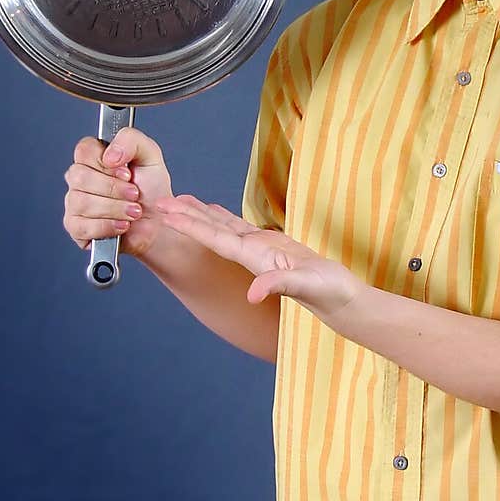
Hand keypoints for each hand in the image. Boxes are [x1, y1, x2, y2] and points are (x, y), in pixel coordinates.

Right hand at [63, 127, 173, 258]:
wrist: (159, 223)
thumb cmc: (151, 190)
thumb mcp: (150, 156)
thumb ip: (130, 140)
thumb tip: (109, 155)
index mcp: (94, 158)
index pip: (84, 150)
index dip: (107, 164)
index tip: (127, 173)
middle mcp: (80, 179)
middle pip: (79, 176)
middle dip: (114, 188)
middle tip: (135, 194)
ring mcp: (74, 203)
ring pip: (81, 202)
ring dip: (115, 208)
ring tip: (133, 211)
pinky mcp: (75, 228)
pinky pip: (82, 226)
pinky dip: (108, 226)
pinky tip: (122, 225)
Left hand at [154, 195, 360, 318]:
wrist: (340, 300)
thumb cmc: (327, 293)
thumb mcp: (307, 286)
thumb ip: (280, 286)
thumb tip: (253, 293)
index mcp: (255, 259)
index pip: (216, 239)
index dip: (191, 226)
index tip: (168, 215)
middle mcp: (252, 254)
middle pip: (212, 231)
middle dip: (186, 216)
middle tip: (159, 201)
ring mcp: (260, 251)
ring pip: (224, 227)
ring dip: (201, 214)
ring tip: (180, 200)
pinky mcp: (272, 247)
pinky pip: (241, 228)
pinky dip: (225, 217)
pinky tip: (214, 211)